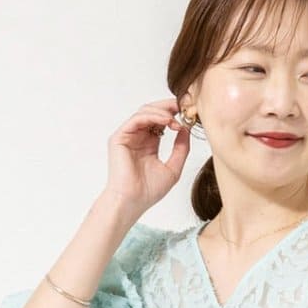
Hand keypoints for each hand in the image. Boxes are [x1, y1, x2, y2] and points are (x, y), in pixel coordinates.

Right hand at [104, 97, 191, 213]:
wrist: (133, 202)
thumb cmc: (149, 191)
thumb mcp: (173, 168)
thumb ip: (181, 149)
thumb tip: (186, 130)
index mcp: (149, 144)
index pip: (160, 122)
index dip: (173, 115)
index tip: (188, 113)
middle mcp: (137, 137)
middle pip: (151, 112)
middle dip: (167, 107)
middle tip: (183, 105)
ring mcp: (127, 136)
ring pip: (144, 112)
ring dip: (161, 112)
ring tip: (175, 119)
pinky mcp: (119, 137)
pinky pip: (136, 120)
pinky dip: (152, 117)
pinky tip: (166, 121)